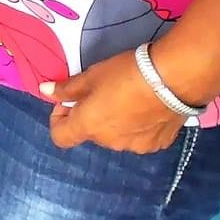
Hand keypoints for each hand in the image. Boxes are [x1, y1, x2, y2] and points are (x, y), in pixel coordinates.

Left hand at [43, 51, 192, 152]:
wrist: (175, 80)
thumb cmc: (126, 73)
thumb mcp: (91, 76)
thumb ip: (67, 88)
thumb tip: (44, 91)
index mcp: (88, 127)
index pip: (60, 137)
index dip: (58, 119)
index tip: (68, 102)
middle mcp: (110, 143)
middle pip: (90, 133)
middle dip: (90, 115)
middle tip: (102, 92)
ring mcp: (136, 146)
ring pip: (115, 136)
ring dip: (114, 122)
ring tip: (128, 98)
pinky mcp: (158, 144)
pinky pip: (138, 137)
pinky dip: (137, 126)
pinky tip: (147, 108)